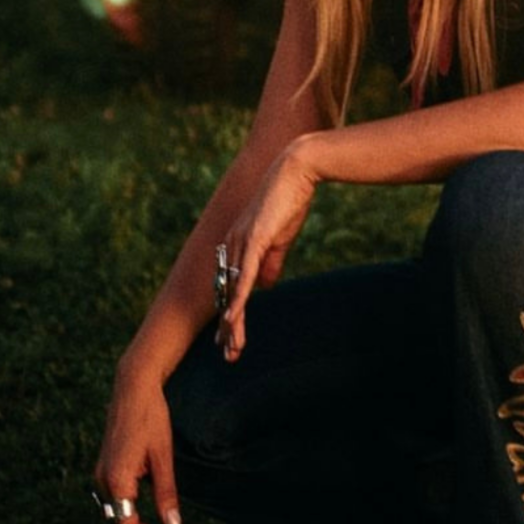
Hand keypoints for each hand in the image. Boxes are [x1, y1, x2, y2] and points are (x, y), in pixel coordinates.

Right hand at [93, 372, 180, 523]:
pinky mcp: (105, 467)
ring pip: (116, 513)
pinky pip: (115, 500)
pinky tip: (147, 518)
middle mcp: (103, 480)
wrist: (133, 388)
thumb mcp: (164, 456)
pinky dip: (129, 513)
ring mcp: (101, 473)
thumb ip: (166, 492)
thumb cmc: (152, 419)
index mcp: (117, 479)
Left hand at [217, 138, 318, 361]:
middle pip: (227, 294)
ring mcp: (240, 243)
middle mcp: (232, 245)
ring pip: (233, 291)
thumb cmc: (290, 200)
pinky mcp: (253, 240)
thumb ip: (271, 261)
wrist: (296, 170)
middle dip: (228, 327)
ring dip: (232, 323)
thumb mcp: (280, 237)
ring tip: (231, 349)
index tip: (230, 338)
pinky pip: (243, 277)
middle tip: (227, 354)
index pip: (231, 286)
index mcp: (237, 245)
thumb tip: (266, 286)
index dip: (231, 314)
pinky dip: (237, 300)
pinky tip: (231, 320)